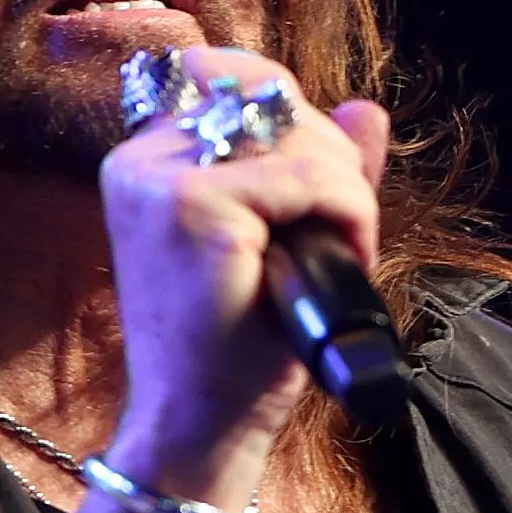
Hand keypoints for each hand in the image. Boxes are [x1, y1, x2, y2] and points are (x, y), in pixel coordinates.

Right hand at [98, 51, 389, 498]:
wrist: (198, 426)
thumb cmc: (233, 348)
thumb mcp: (283, 242)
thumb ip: (320, 171)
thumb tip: (368, 111)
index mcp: (148, 160)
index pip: (244, 86)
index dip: (305, 130)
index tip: (322, 196)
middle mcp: (143, 158)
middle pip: (275, 100)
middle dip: (333, 162)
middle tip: (342, 235)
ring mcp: (162, 180)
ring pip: (299, 135)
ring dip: (346, 194)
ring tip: (341, 256)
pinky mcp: (195, 208)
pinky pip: (310, 177)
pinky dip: (348, 214)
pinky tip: (344, 258)